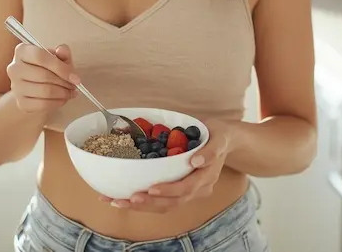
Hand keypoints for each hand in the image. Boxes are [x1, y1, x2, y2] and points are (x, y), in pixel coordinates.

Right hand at [7, 43, 79, 113]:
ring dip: (63, 93)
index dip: (60, 67)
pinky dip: (57, 103)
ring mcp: (15, 86)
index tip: (75, 78)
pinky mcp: (20, 102)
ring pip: (44, 91)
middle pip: (43, 76)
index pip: (40, 56)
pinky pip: (42, 104)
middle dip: (64, 82)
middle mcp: (14, 68)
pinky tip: (63, 99)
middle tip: (74, 86)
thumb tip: (62, 50)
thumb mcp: (57, 56)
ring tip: (71, 92)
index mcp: (22, 51)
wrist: (34, 85)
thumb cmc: (47, 67)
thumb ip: (62, 52)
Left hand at [101, 121, 233, 212]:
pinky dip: (142, 202)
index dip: (169, 190)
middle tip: (128, 198)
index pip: (187, 188)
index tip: (152, 189)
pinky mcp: (178, 190)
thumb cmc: (218, 135)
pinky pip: (161, 201)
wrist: (223, 141)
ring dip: (141, 206)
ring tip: (118, 202)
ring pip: (165, 205)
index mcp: (207, 177)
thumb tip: (196, 161)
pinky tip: (123, 198)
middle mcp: (198, 189)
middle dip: (149, 203)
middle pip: (173, 202)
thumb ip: (211, 149)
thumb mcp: (219, 136)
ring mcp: (189, 192)